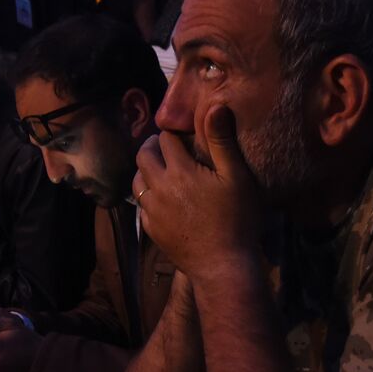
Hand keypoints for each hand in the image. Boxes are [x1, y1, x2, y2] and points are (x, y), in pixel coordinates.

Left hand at [132, 105, 261, 280]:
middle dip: (152, 147)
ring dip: (146, 171)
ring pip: (136, 181)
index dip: (173, 134)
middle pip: (143, 156)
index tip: (182, 136)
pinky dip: (147, 196)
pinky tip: (161, 199)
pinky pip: (140, 206)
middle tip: (165, 147)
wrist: (223, 266)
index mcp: (179, 170)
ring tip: (160, 170)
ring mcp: (152, 210)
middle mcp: (159, 187)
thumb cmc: (236, 219)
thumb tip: (214, 105)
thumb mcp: (236, 177)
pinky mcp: (151, 229)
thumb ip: (221, 141)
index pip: (165, 139)